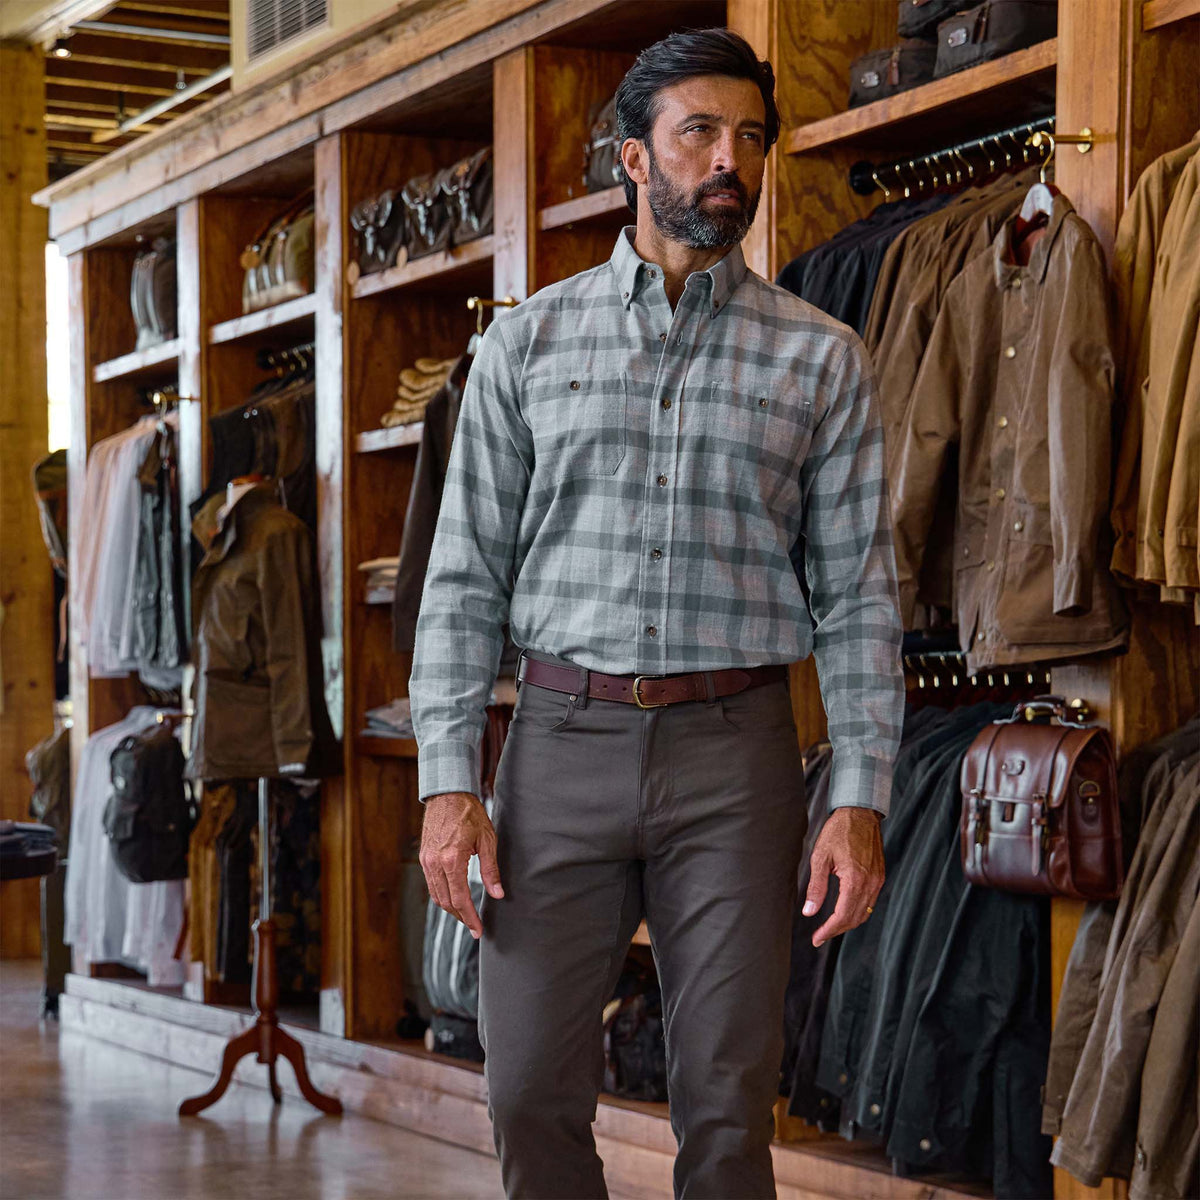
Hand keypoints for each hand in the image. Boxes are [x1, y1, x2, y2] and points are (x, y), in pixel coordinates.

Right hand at [419, 791, 503, 939]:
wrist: (447, 794)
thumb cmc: (470, 813)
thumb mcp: (487, 840)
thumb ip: (491, 869)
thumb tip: (498, 894)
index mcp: (452, 859)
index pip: (460, 898)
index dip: (470, 917)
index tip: (478, 930)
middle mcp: (435, 863)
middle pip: (446, 901)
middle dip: (461, 917)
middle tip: (475, 928)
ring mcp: (426, 860)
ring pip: (436, 895)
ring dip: (451, 909)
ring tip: (466, 916)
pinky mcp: (423, 857)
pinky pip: (431, 884)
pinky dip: (442, 895)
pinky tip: (454, 898)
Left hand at [802, 807, 884, 947]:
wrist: (860, 814)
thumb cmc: (838, 831)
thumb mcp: (820, 857)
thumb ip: (816, 887)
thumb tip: (809, 912)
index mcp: (855, 880)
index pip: (842, 916)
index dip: (828, 930)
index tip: (816, 938)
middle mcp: (870, 884)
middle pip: (854, 918)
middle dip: (836, 930)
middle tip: (820, 936)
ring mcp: (877, 881)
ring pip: (864, 913)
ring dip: (847, 923)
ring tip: (830, 927)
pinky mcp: (880, 876)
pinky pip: (870, 902)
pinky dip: (858, 911)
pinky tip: (845, 911)